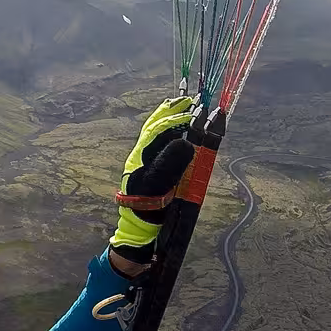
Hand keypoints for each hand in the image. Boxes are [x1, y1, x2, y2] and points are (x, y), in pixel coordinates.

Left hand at [108, 96, 197, 265]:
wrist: (138, 230)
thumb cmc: (146, 210)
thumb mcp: (158, 188)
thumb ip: (170, 165)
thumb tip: (186, 142)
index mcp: (141, 157)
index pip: (157, 130)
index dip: (175, 119)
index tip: (193, 111)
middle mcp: (142, 155)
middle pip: (154, 126)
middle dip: (171, 111)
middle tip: (188, 99)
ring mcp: (146, 162)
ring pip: (156, 132)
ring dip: (170, 118)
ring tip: (183, 105)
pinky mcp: (153, 169)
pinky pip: (161, 144)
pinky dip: (172, 132)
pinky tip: (181, 129)